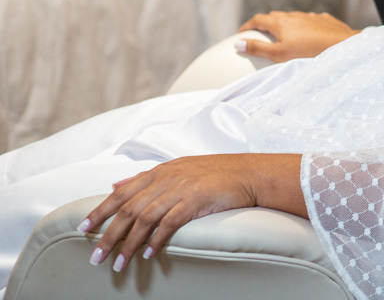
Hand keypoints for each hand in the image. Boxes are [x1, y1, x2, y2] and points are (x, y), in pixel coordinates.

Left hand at [78, 154, 296, 271]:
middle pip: (129, 209)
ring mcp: (181, 189)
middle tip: (95, 257)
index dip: (100, 211)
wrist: (251, 173)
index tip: (82, 230)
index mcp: (160, 171)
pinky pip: (170, 223)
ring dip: (129, 244)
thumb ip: (146, 178)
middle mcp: (167, 178)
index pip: (122, 192)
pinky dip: (156, 240)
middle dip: (108, 235)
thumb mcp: (179, 168)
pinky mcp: (196, 200)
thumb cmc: (217, 173)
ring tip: (119, 264)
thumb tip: (115, 184)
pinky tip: (148, 254)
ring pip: (145, 219)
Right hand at [237, 11, 357, 61]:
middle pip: (275, 16)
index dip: (247, 26)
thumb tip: (238, 43)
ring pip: (294, 18)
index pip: (258, 19)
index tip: (241, 33)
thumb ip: (258, 49)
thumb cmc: (309, 53)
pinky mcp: (325, 20)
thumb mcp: (279, 55)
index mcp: (281, 23)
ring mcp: (311, 16)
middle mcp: (295, 16)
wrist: (342, 46)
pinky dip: (303, 26)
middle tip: (259, 35)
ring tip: (283, 36)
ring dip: (285, 25)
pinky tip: (307, 35)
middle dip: (265, 24)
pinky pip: (310, 21)